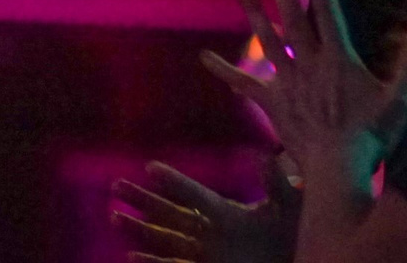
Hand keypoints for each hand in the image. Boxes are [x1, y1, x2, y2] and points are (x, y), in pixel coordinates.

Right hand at [112, 156, 300, 262]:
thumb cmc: (291, 242)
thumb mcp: (289, 212)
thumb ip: (278, 186)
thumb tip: (268, 154)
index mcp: (226, 214)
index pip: (195, 196)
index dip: (176, 183)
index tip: (151, 167)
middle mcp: (210, 233)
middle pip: (171, 214)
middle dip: (144, 200)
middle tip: (117, 185)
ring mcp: (206, 256)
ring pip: (166, 240)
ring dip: (140, 229)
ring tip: (115, 217)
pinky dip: (154, 262)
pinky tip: (132, 255)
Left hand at [201, 0, 406, 185]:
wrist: (338, 167)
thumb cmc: (372, 137)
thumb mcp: (400, 104)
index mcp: (338, 59)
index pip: (329, 12)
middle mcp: (309, 63)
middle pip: (292, 17)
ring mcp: (287, 80)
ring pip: (267, 39)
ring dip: (252, 11)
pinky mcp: (271, 100)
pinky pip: (243, 83)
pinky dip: (223, 70)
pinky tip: (202, 57)